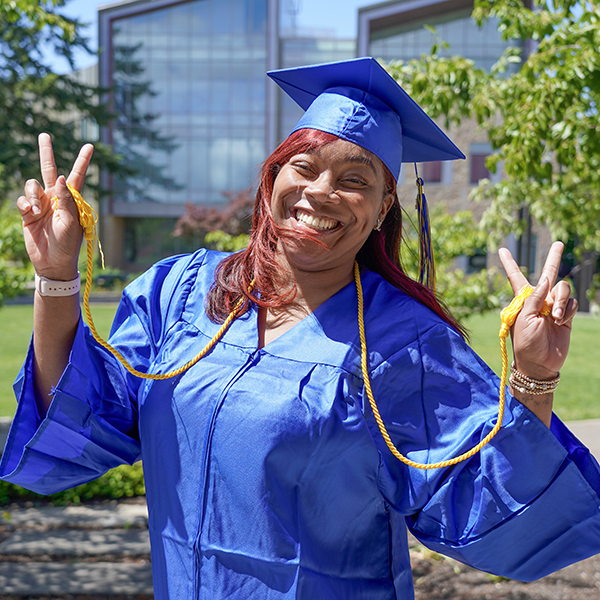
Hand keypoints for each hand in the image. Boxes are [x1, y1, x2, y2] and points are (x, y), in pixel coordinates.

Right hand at [16, 133, 93, 280]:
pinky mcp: (28, 212)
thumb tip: (63, 177)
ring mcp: (41, 204)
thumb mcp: (72, 222)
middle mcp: (56, 198)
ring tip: (38, 211)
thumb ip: (67, 199)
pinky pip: (23, 199)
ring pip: (32, 184)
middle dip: (46, 153)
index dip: (82, 160)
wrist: (52, 261)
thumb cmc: (67, 244)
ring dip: (33, 195)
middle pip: (50, 170)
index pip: (77, 175)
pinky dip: (26, 203)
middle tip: (44, 135)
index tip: (89, 145)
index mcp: (71, 199)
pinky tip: (31, 213)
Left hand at [498, 241, 576, 381]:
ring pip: (562, 289)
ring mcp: (553, 306)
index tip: (502, 249)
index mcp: (522, 299)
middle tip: (558, 243)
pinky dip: (567, 309)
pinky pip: (571, 302)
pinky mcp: (565, 315)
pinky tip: (561, 321)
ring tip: (555, 317)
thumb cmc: (525, 342)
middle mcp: (538, 300)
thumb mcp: (524, 318)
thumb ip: (535, 298)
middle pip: (547, 274)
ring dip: (560, 300)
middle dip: (553, 259)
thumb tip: (544, 279)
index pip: (515, 276)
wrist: (540, 363)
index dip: (509, 263)